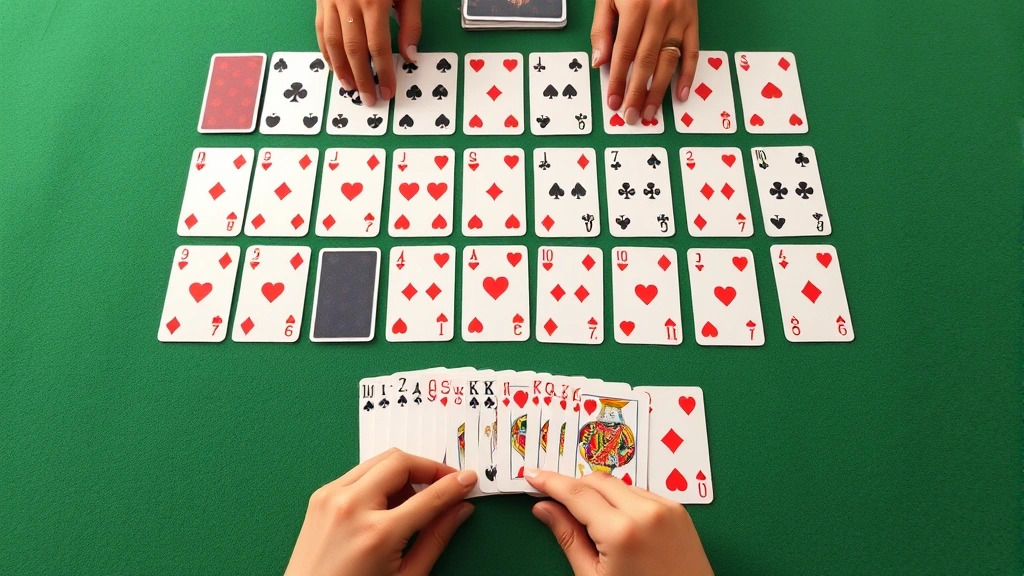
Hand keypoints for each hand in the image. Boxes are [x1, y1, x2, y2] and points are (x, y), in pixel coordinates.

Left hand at [285, 449, 476, 575]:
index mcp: (377, 533)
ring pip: (379, 460)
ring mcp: (331, 497)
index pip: (428, 496)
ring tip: (415, 497)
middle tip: (444, 482)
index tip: (467, 480)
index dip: (454, 485)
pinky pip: (359, 472)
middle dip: (428, 467)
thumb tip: (459, 510)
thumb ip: (435, 538)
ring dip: (403, 470)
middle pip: (400, 461)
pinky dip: (379, 478)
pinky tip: (388, 501)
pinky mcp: (320, 496)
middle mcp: (351, 507)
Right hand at [315, 0, 421, 105]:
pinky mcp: (322, 1)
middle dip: (362, 78)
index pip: (378, 46)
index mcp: (374, 2)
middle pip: (353, 50)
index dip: (383, 72)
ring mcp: (332, 2)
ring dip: (342, 70)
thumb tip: (410, 56)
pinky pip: (321, 30)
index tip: (387, 91)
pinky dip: (327, 52)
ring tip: (351, 88)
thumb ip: (411, 23)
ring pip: (333, 43)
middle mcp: (349, 3)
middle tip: (369, 99)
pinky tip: (335, 67)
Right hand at [526, 468, 713, 575]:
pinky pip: (641, 493)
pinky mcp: (678, 511)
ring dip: (599, 494)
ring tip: (590, 522)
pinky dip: (622, 500)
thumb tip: (545, 509)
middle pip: (596, 481)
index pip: (575, 492)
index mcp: (621, 531)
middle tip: (554, 500)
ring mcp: (666, 509)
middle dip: (573, 486)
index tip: (533, 476)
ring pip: (619, 484)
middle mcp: (647, 512)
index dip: (549, 482)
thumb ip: (568, 538)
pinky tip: (616, 522)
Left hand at [590, 0, 698, 124]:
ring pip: (669, 61)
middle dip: (637, 92)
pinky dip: (689, 75)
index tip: (613, 101)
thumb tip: (600, 61)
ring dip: (659, 90)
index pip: (624, 53)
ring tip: (650, 111)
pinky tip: (681, 94)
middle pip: (646, 62)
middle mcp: (660, 13)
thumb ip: (603, 28)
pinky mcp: (693, 19)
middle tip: (631, 115)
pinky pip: (693, 51)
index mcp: (635, 7)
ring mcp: (680, 17)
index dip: (618, 80)